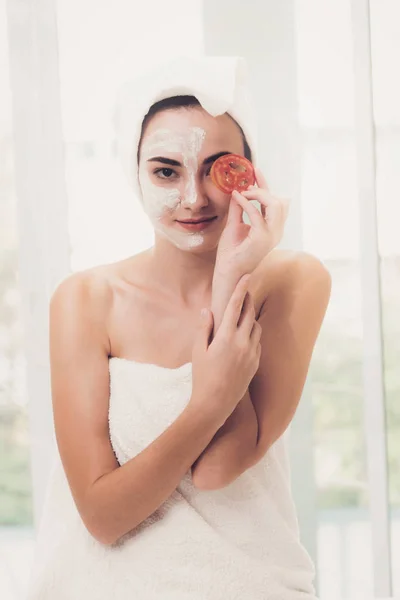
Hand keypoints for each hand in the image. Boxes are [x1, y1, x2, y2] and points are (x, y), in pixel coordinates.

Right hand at [190, 274, 261, 426]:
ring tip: (244, 313)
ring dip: (252, 317)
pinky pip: (258, 342)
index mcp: (226, 337)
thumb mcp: (198, 350)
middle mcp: (242, 343)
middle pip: (250, 313)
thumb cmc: (202, 376)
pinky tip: (245, 335)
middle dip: (249, 300)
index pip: (236, 306)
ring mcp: (251, 353)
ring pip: (257, 327)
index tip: (247, 276)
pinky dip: (253, 333)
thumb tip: (207, 310)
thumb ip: (203, 328)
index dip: (241, 289)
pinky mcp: (256, 363)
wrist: (215, 403)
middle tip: (246, 291)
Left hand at [215, 167, 289, 275]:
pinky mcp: (262, 238)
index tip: (255, 170)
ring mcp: (271, 235)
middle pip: (279, 201)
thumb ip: (238, 209)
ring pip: (275, 205)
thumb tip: (237, 191)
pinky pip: (257, 214)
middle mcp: (276, 231)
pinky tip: (236, 197)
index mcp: (272, 228)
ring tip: (242, 193)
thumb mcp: (234, 224)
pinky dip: (247, 203)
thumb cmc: (231, 251)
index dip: (266, 185)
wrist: (228, 270)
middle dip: (263, 188)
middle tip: (246, 186)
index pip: (275, 202)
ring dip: (258, 194)